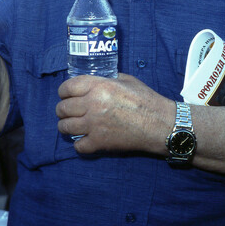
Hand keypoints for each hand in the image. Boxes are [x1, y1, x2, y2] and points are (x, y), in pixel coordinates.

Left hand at [56, 74, 172, 155]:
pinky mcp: (101, 142)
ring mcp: (95, 124)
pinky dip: (79, 144)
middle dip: (62, 110)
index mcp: (98, 86)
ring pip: (65, 127)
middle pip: (62, 108)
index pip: (67, 87)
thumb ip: (105, 79)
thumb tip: (92, 81)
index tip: (65, 95)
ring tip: (70, 126)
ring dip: (65, 126)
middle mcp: (93, 104)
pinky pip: (78, 146)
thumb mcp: (125, 80)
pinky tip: (84, 141)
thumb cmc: (146, 100)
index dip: (63, 92)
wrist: (162, 124)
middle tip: (67, 112)